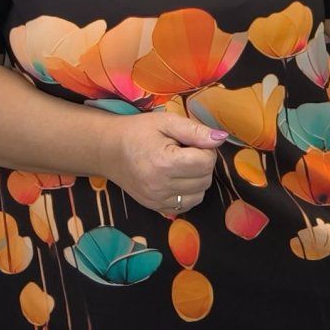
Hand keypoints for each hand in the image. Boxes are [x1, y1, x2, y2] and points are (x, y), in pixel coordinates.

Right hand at [99, 110, 228, 214]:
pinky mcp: (156, 207)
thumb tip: (221, 138)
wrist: (107, 150)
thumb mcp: (165, 122)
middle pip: (205, 179)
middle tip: (186, 150)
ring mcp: (157, 200)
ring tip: (181, 164)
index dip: (205, 148)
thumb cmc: (137, 131)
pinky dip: (189, 192)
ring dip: (198, 179)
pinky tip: (177, 178)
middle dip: (202, 163)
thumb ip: (195, 130)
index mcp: (164, 163)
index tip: (192, 141)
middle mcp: (160, 186)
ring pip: (199, 194)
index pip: (205, 162)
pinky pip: (187, 204)